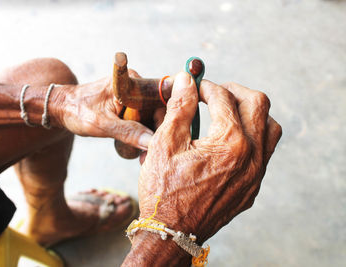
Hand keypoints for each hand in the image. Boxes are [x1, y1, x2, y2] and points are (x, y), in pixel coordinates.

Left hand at [61, 70, 152, 149]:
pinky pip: (142, 115)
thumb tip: (152, 142)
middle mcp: (134, 82)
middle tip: (150, 151)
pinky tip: (139, 143)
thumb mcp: (102, 125)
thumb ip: (128, 132)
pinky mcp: (127, 101)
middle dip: (155, 129)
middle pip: (156, 108)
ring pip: (150, 113)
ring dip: (149, 131)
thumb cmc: (76, 112)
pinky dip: (141, 129)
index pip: (159, 100)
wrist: (59, 108)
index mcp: (131, 81)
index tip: (160, 138)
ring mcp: (131, 92)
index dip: (162, 120)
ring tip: (144, 151)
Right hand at [138, 72, 281, 243]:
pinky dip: (253, 136)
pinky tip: (231, 139)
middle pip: (258, 104)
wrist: (172, 233)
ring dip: (252, 113)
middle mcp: (251, 157)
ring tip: (229, 113)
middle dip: (235, 91)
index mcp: (230, 143)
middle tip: (215, 92)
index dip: (206, 86)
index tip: (194, 87)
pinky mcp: (253, 187)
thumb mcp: (164, 144)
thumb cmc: (164, 191)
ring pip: (270, 128)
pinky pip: (265, 152)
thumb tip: (186, 80)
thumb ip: (179, 108)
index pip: (224, 98)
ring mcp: (256, 174)